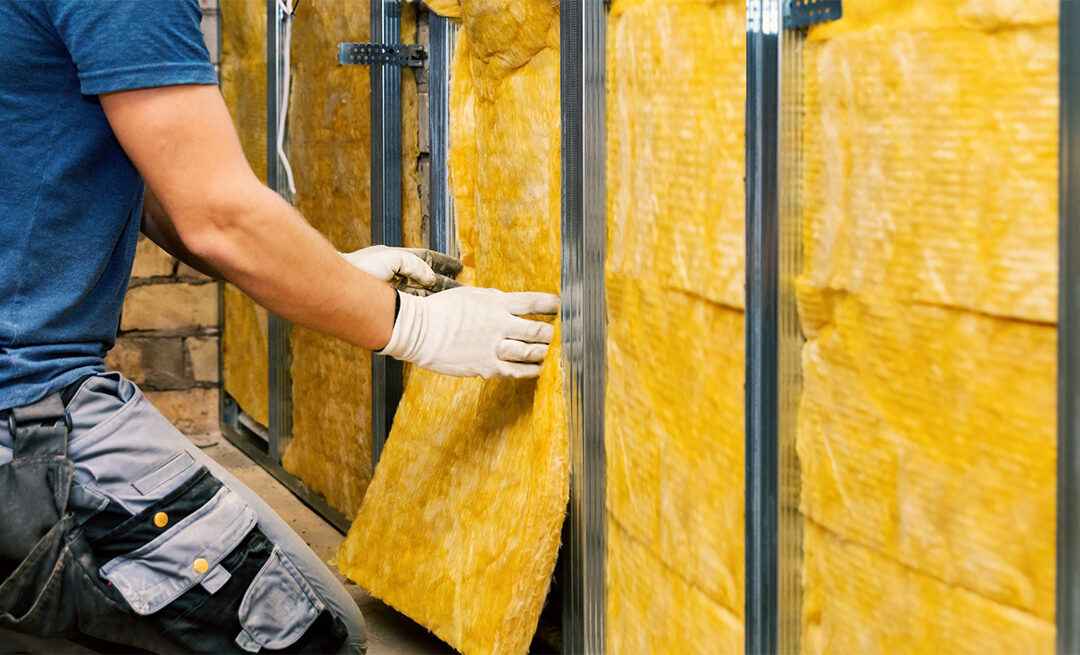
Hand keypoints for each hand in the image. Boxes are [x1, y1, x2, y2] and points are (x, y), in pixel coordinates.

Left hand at [342, 245, 462, 295]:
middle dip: (443, 283)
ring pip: (422, 292)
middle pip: (426, 278)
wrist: (341, 288)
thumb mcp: (393, 259)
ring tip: (452, 301)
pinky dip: (427, 305)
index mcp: (396, 259)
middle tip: (460, 289)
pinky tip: (437, 309)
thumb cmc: (361, 268)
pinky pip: (415, 304)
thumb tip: (431, 278)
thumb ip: (416, 264)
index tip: (458, 267)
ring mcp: (395, 290)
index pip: (425, 259)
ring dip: (437, 296)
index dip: (442, 263)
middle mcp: (396, 274)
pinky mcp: (393, 305)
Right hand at [379, 287, 559, 378]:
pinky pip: (515, 371)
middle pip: (539, 330)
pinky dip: (531, 371)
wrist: (417, 331)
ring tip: (553, 352)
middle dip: (553, 333)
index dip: (553, 305)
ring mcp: (493, 348)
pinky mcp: (486, 367)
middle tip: (562, 334)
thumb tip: (510, 301)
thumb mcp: (470, 294)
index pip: (534, 302)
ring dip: (545, 352)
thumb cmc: (441, 310)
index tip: (563, 306)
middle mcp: (499, 325)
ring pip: (530, 352)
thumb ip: (493, 298)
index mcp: (496, 303)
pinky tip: (539, 369)